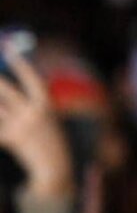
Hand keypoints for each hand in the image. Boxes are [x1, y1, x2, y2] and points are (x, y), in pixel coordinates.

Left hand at [0, 45, 73, 198]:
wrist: (55, 165)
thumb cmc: (48, 135)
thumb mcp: (45, 114)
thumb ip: (26, 100)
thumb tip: (4, 84)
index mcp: (46, 104)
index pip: (31, 77)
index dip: (19, 62)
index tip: (7, 47)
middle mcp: (33, 113)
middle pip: (7, 90)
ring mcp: (21, 127)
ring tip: (5, 108)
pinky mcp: (11, 140)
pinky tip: (3, 125)